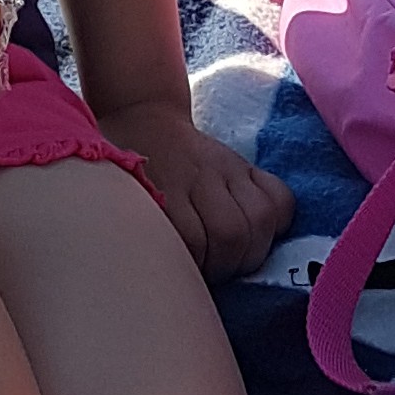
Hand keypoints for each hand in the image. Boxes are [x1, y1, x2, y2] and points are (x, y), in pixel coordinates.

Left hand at [100, 97, 292, 277]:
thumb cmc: (122, 171)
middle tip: (210, 272)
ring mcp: (225, 168)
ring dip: (253, 250)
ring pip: (261, 217)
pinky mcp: (245, 165)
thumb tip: (140, 274)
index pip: (191, 242)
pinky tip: (259, 233)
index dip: (192, 269)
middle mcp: (196, 176)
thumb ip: (131, 232)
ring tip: (235, 259)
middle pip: (231, 234)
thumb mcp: (113, 198)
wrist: (140, 116)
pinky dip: (278, 220)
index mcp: (160, 188)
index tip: (182, 277)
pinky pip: (280, 196)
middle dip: (225, 266)